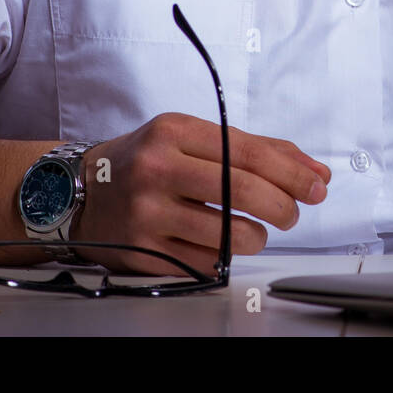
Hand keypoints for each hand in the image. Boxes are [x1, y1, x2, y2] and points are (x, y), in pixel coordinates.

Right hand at [70, 113, 331, 275]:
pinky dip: (225, 255)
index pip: (249, 152)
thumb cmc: (145, 160)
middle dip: (284, 207)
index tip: (317, 187)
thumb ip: (256, 150)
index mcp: (173, 131)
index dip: (292, 173)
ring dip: (257, 237)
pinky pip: (207, 262)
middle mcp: (157, 168)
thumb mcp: (192, 137)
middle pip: (244, 192)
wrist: (76, 192)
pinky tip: (219, 242)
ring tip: (252, 228)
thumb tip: (316, 173)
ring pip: (231, 235)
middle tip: (292, 213)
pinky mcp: (143, 252)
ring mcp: (147, 213)